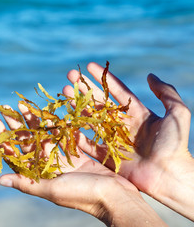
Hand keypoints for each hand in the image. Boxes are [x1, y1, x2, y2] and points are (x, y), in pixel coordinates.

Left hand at [0, 104, 165, 225]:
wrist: (116, 198)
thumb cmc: (83, 195)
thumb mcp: (52, 190)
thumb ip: (27, 183)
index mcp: (40, 175)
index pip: (16, 152)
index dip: (3, 136)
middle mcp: (49, 167)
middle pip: (28, 141)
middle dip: (17, 124)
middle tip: (6, 106)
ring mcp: (64, 160)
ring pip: (45, 136)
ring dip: (34, 121)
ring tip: (25, 104)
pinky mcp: (79, 155)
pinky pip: (65, 136)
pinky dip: (58, 125)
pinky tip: (50, 112)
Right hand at [64, 62, 193, 219]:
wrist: (168, 175)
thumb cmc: (174, 145)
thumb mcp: (177, 113)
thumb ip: (166, 92)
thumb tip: (150, 75)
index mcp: (136, 113)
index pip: (116, 90)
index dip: (103, 78)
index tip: (89, 66)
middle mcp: (122, 124)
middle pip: (99, 102)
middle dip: (84, 89)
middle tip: (70, 76)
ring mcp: (112, 139)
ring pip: (90, 119)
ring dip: (77, 106)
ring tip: (65, 94)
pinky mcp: (106, 155)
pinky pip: (87, 143)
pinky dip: (76, 134)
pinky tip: (66, 122)